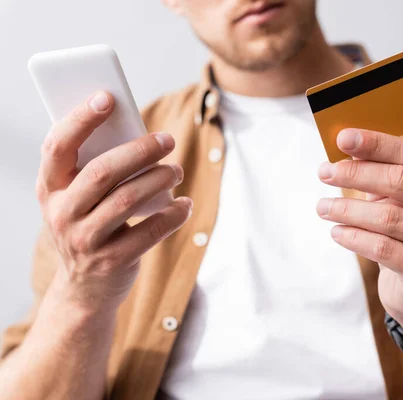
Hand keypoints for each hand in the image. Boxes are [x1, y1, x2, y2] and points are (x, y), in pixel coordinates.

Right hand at [36, 91, 192, 314]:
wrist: (84, 289)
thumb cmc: (88, 227)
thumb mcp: (77, 200)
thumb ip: (95, 169)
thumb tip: (137, 133)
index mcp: (49, 189)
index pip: (58, 146)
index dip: (81, 119)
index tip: (108, 97)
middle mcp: (61, 214)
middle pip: (103, 172)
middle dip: (140, 150)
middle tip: (168, 140)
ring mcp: (85, 241)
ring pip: (129, 199)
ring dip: (160, 179)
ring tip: (178, 170)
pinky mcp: (113, 261)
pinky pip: (150, 231)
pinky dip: (174, 214)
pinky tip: (185, 204)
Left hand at [317, 129, 402, 331]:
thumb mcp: (402, 201)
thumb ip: (383, 174)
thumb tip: (348, 146)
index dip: (377, 144)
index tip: (343, 138)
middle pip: (402, 181)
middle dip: (357, 173)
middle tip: (324, 172)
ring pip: (388, 216)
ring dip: (347, 208)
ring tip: (323, 206)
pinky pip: (383, 248)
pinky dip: (354, 237)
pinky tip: (337, 232)